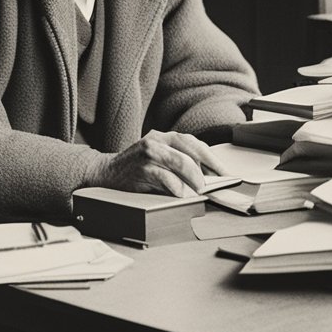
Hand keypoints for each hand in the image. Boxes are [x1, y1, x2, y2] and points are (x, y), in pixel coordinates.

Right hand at [84, 131, 230, 196]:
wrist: (105, 173)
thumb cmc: (138, 168)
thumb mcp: (159, 158)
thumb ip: (180, 162)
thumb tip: (208, 177)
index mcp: (165, 137)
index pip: (194, 144)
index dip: (212, 159)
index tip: (225, 173)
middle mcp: (157, 140)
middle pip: (189, 151)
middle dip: (206, 169)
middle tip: (215, 183)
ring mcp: (148, 153)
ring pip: (179, 162)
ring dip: (194, 178)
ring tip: (200, 190)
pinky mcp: (140, 169)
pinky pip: (164, 178)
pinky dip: (176, 187)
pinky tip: (182, 194)